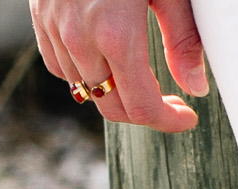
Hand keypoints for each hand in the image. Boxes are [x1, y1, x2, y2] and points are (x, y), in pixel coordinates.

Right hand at [29, 0, 207, 130]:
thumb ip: (183, 39)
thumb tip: (196, 88)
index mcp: (116, 34)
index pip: (142, 107)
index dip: (168, 120)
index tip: (187, 116)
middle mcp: (81, 39)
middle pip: (112, 107)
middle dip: (144, 112)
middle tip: (169, 101)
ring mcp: (56, 30)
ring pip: (86, 91)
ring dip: (115, 92)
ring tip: (140, 78)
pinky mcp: (41, 18)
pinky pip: (60, 67)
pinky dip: (83, 73)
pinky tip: (105, 61)